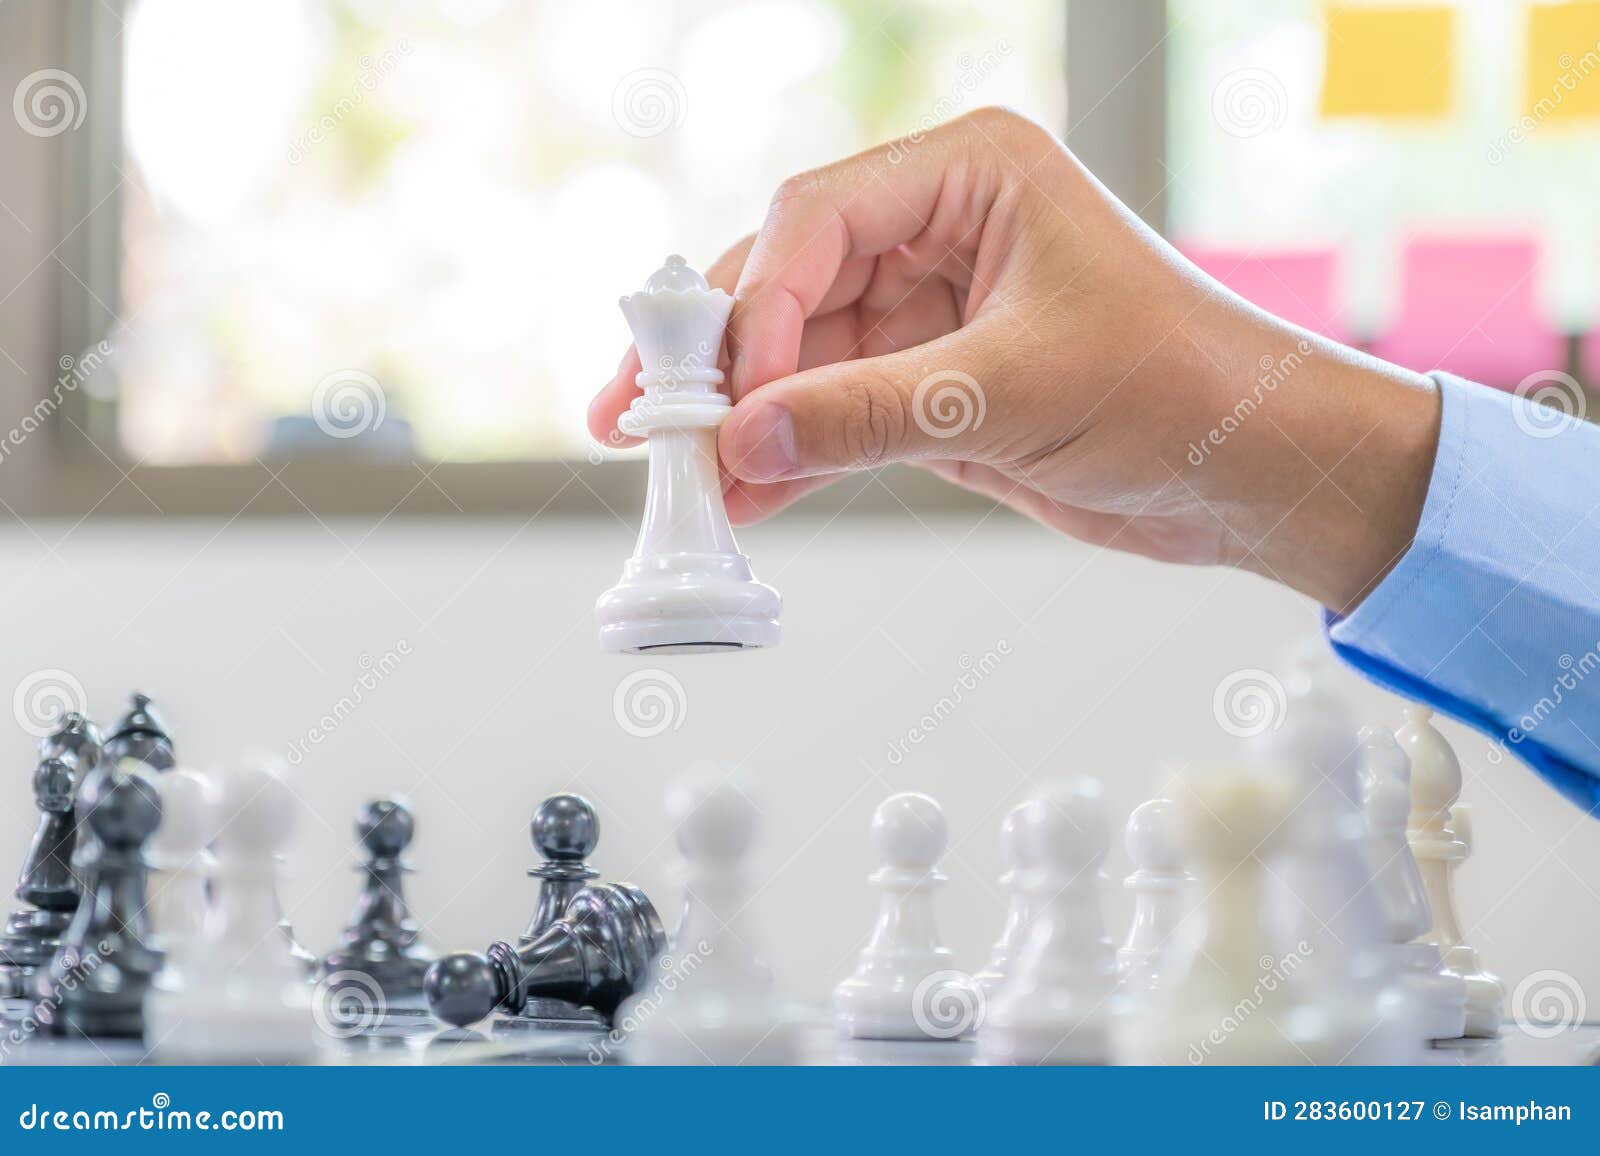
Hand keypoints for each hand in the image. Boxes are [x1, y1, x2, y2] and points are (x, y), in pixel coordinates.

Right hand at [588, 108, 1440, 612]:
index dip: (759, 305)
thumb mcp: (1017, 390)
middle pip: (789, 281)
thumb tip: (744, 437)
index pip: (820, 220)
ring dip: (747, 419)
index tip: (728, 391)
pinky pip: (837, 412)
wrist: (1255, 471)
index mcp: (972, 174)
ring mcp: (932, 312)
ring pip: (803, 356)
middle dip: (721, 358)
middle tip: (645, 417)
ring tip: (683, 476)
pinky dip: (792, 453)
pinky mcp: (934, 385)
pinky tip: (746, 490)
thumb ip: (873, 412)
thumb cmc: (1184, 386)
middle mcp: (941, 230)